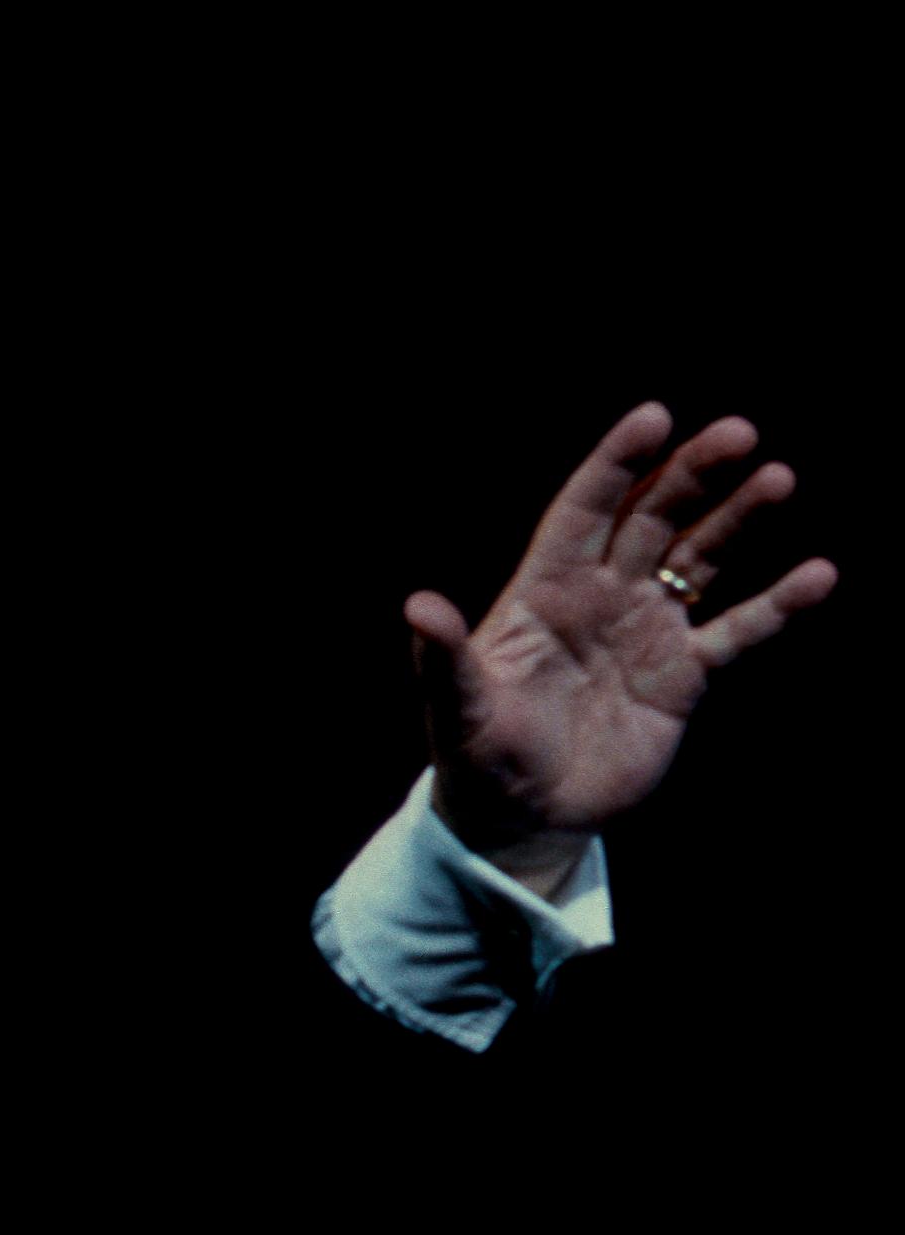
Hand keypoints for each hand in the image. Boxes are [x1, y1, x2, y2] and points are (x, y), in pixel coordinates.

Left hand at [407, 402, 837, 893]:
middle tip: (739, 432)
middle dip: (691, 475)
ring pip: (698, 559)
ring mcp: (646, 630)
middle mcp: (600, 596)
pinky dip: (775, 606)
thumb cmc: (479, 755)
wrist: (523, 817)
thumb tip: (417, 606)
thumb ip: (443, 655)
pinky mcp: (683, 676)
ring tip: (777, 478)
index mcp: (543, 590)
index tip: (654, 417)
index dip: (616, 464)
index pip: (583, 510)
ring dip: (737, 520)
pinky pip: (736, 631)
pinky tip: (816, 576)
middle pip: (651, 518)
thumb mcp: (457, 705)